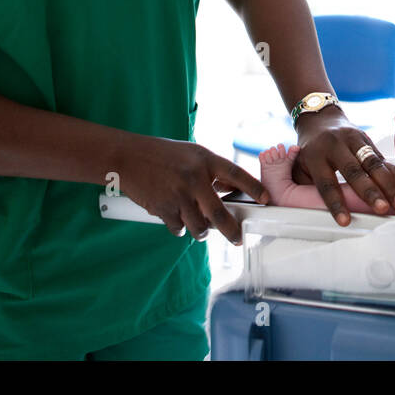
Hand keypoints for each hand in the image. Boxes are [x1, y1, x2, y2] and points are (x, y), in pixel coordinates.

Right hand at [118, 136, 268, 244]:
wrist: (127, 158)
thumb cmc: (162, 155)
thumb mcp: (192, 155)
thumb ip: (210, 172)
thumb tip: (230, 193)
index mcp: (204, 160)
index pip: (236, 174)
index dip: (253, 187)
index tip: (266, 198)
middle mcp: (194, 179)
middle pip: (219, 213)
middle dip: (231, 230)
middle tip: (238, 238)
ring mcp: (178, 196)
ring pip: (199, 226)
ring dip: (202, 231)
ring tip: (201, 226)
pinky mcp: (163, 209)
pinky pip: (179, 229)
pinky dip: (180, 228)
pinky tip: (177, 217)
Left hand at [292, 109, 394, 225]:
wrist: (320, 119)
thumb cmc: (309, 151)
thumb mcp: (296, 166)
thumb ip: (300, 186)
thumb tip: (306, 211)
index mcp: (315, 156)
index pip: (326, 183)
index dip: (336, 203)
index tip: (345, 221)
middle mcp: (335, 146)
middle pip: (354, 171)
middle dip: (370, 192)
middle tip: (382, 209)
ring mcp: (353, 139)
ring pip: (372, 162)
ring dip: (387, 183)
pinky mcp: (366, 138)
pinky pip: (380, 156)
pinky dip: (392, 170)